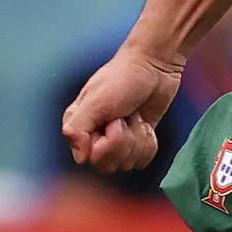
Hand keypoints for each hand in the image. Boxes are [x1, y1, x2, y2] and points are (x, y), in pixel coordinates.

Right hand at [61, 43, 184, 174]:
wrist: (154, 66)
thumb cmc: (122, 78)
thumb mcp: (95, 102)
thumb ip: (77, 129)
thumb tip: (80, 159)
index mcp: (79, 127)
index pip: (90, 158)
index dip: (107, 144)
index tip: (112, 121)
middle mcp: (95, 137)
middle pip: (109, 165)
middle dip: (124, 141)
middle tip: (125, 117)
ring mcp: (117, 141)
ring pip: (127, 164)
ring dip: (137, 138)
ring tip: (135, 116)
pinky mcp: (137, 142)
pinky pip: (143, 160)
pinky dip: (148, 142)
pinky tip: (145, 123)